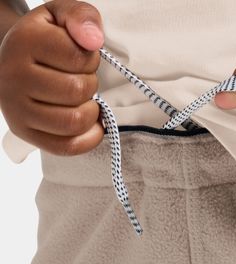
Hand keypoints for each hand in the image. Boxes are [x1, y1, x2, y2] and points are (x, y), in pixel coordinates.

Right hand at [0, 0, 104, 155]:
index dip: (91, 58)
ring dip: (91, 112)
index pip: (79, 57)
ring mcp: (16, 108)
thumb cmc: (46, 41)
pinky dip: (88, 138)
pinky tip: (91, 124)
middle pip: (77, 90)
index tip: (84, 58)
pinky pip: (66, 146)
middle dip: (91, 85)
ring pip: (74, 121)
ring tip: (85, 100)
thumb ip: (82, 17)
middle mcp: (14, 76)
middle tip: (83, 80)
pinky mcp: (24, 132)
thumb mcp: (61, 17)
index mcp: (24, 41)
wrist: (15, 62)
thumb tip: (93, 41)